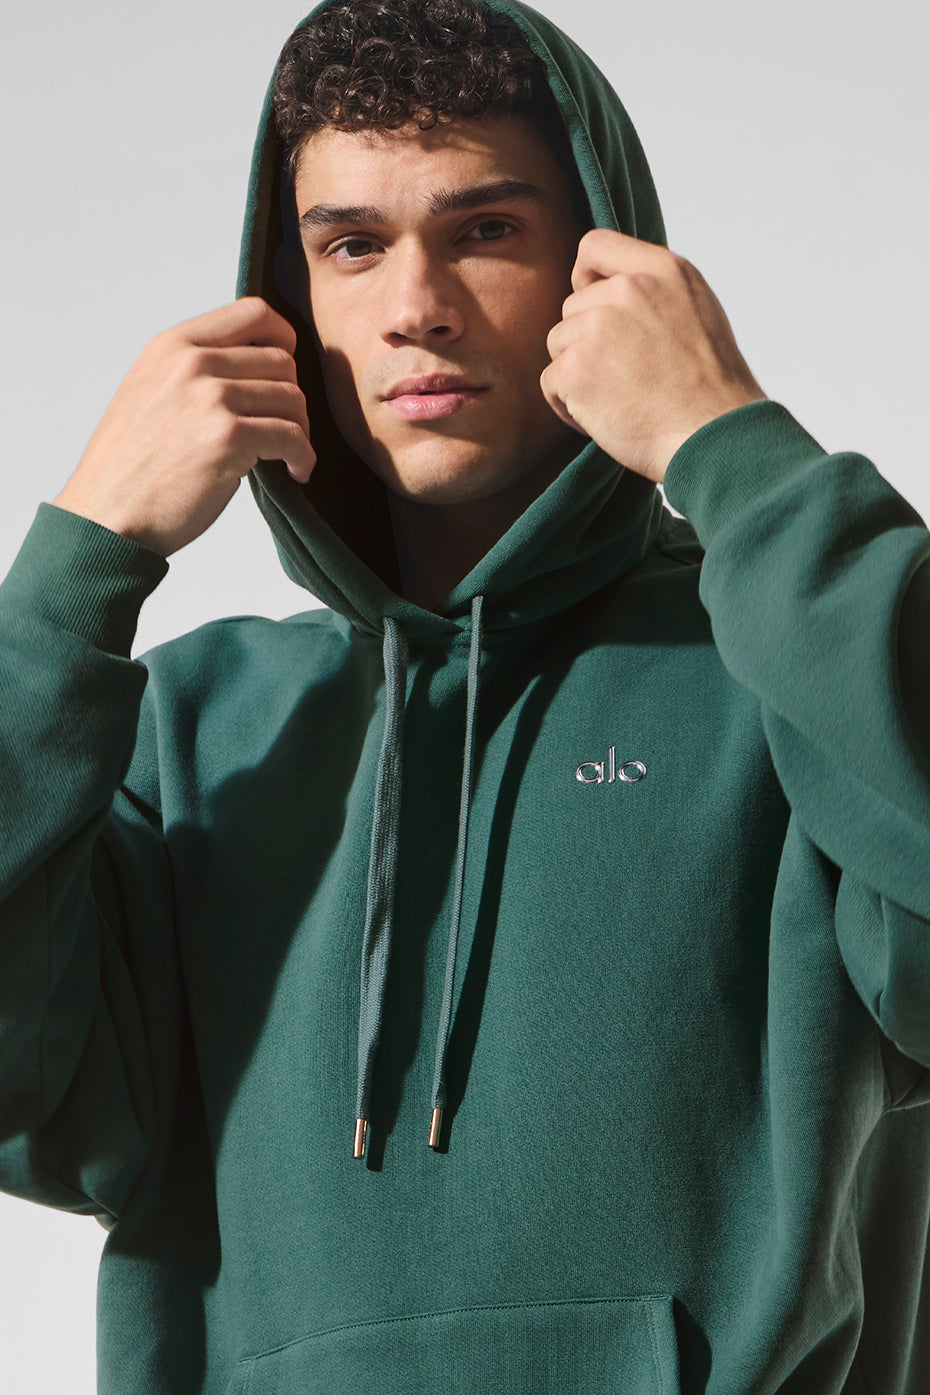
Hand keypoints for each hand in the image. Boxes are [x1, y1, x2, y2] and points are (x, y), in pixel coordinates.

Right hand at [53, 297, 315, 556]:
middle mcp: (192, 363)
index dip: (283, 339)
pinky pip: (291, 436)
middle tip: (287, 429)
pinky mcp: (227, 437)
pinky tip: (296, 471)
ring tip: (289, 455)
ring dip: (300, 430)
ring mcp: (209, 398)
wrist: (109, 516)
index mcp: (173, 345)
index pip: (252, 313)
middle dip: (292, 398)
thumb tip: (252, 365)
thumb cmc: (132, 467)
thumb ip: (193, 370)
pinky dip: (303, 456)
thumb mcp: (150, 392)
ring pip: (292, 398)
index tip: (287, 371)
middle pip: (281, 361)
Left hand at [540, 229, 766, 484]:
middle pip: (572, 307)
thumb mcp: (697, 311)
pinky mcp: (576, 368)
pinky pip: (550, 381)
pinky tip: (602, 418)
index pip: (595, 246)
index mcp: (661, 270)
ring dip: (576, 373)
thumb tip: (611, 290)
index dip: (585, 278)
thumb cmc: (711, 388)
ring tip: (616, 399)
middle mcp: (627, 290)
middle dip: (586, 341)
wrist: (713, 435)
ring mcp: (597, 327)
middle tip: (623, 376)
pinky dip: (567, 405)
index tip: (593, 305)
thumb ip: (654, 292)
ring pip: (558, 343)